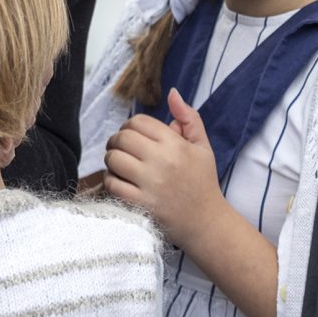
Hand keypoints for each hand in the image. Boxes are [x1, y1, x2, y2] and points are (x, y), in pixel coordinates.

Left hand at [103, 88, 221, 247]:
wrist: (207, 223)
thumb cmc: (202, 182)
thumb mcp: (202, 146)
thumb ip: (189, 117)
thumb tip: (172, 93)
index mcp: (175, 144)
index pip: (138, 122)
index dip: (130, 125)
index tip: (132, 135)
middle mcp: (162, 161)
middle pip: (122, 138)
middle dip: (116, 141)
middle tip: (120, 148)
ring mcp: (150, 184)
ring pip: (114, 159)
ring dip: (111, 160)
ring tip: (118, 164)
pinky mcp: (141, 204)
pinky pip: (112, 184)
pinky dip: (110, 180)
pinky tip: (119, 181)